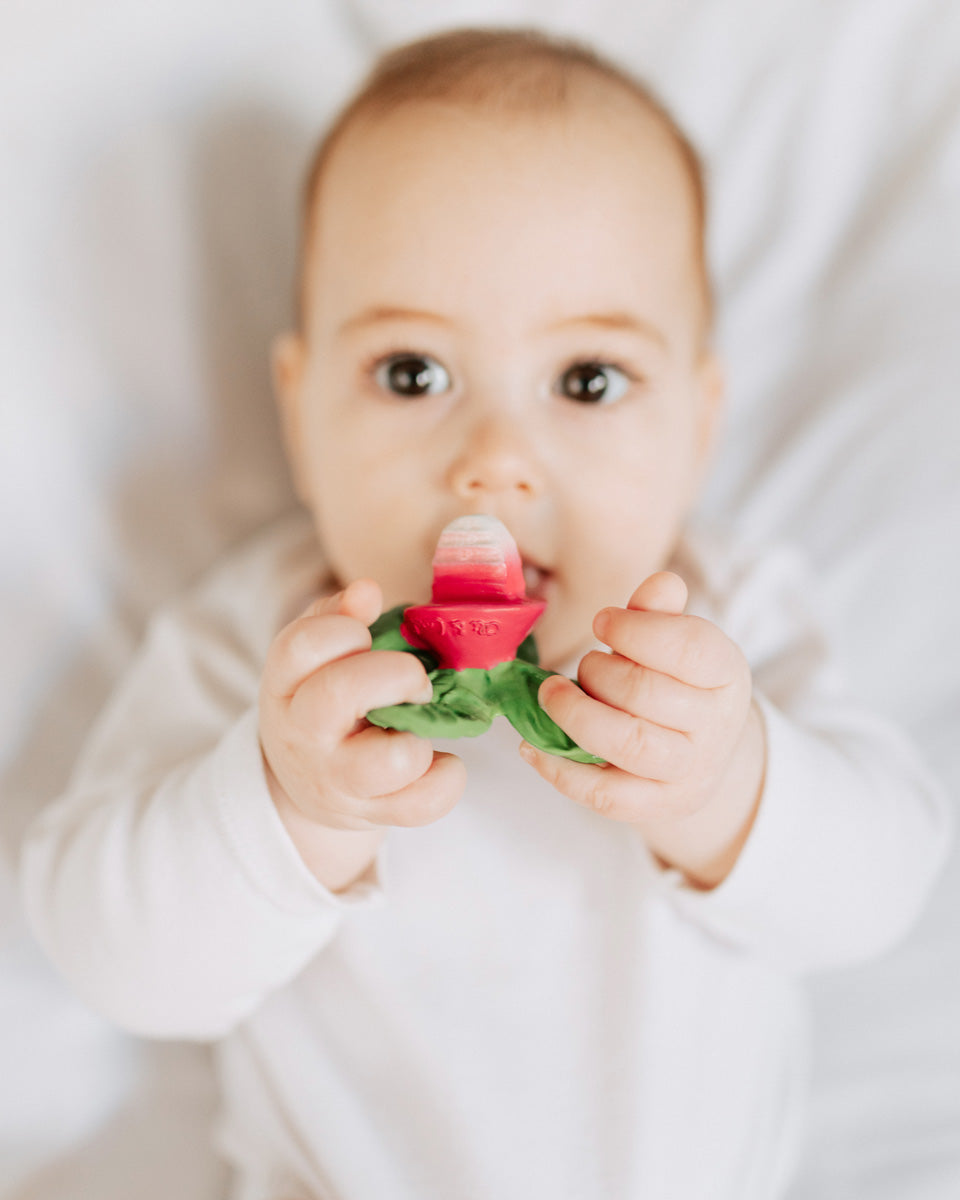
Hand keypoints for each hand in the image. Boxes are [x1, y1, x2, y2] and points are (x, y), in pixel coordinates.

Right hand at [259, 579, 466, 834]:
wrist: (308, 781)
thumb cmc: (322, 699)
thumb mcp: (314, 657)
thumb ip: (338, 616)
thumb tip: (366, 590)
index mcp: (286, 683)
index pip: (302, 645)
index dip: (345, 630)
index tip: (365, 636)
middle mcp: (303, 734)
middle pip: (339, 694)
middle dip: (396, 674)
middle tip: (415, 679)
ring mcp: (336, 779)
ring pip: (386, 761)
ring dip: (419, 736)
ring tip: (418, 728)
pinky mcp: (371, 813)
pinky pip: (420, 805)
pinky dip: (446, 780)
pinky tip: (440, 762)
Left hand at [518, 572, 765, 886]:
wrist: (697, 753)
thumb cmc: (674, 682)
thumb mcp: (674, 641)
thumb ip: (659, 611)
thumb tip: (661, 584)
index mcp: (726, 674)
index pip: (688, 648)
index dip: (636, 629)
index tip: (602, 620)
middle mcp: (715, 727)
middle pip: (646, 693)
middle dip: (598, 672)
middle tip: (582, 666)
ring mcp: (687, 772)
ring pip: (627, 743)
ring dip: (575, 714)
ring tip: (549, 694)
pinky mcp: (655, 806)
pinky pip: (604, 794)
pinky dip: (559, 769)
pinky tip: (531, 745)